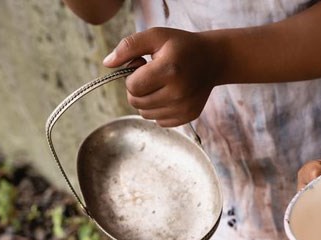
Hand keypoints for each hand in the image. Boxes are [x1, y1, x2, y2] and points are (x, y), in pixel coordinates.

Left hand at [103, 27, 222, 126]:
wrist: (213, 59)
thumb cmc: (181, 46)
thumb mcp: (155, 36)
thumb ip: (128, 47)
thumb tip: (107, 64)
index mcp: (169, 70)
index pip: (132, 87)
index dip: (131, 77)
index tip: (143, 66)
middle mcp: (178, 93)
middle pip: (136, 103)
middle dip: (137, 89)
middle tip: (152, 75)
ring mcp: (184, 107)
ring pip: (145, 115)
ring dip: (147, 101)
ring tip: (161, 84)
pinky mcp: (188, 116)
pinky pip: (159, 121)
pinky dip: (159, 110)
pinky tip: (170, 95)